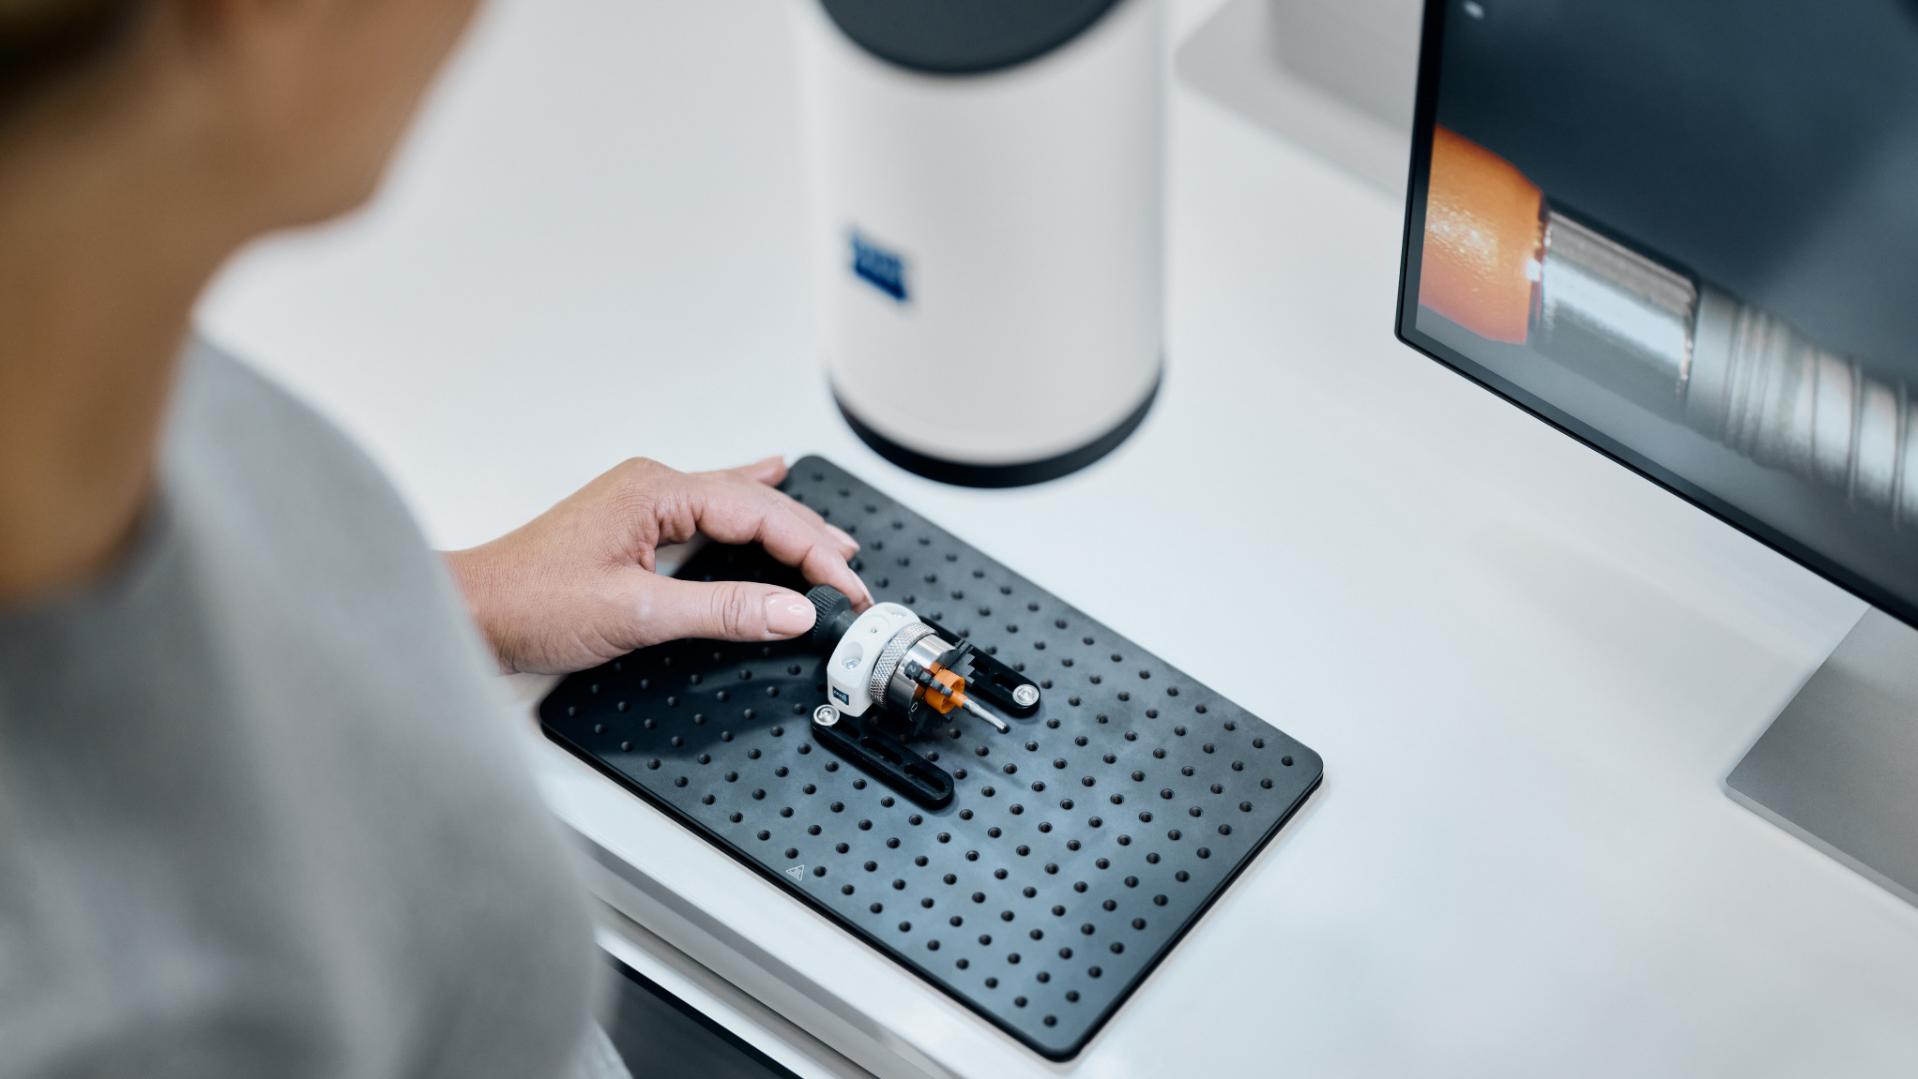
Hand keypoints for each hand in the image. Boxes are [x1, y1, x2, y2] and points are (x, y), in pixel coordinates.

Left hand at [445, 456, 870, 674]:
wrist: (472, 613)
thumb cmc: (530, 603)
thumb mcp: (638, 614)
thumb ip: (722, 610)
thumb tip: (791, 610)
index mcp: (657, 492)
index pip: (759, 513)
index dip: (811, 551)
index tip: (846, 588)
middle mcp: (652, 486)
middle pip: (754, 503)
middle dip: (810, 538)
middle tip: (853, 577)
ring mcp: (642, 502)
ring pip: (735, 503)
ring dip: (785, 522)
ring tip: (831, 540)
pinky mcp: (634, 524)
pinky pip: (709, 506)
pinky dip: (746, 504)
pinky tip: (765, 473)